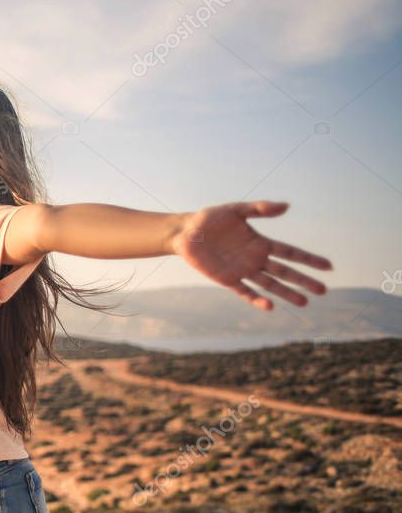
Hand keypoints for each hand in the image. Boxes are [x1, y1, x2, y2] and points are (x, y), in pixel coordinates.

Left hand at [169, 200, 332, 310]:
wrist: (185, 232)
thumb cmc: (210, 219)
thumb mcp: (235, 210)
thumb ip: (259, 208)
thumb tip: (287, 206)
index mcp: (260, 242)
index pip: (290, 253)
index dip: (309, 260)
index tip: (328, 266)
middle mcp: (255, 258)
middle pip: (285, 272)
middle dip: (304, 281)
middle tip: (323, 291)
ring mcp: (242, 270)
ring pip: (269, 285)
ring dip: (286, 293)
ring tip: (304, 303)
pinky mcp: (227, 279)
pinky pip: (244, 292)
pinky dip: (256, 299)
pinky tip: (269, 306)